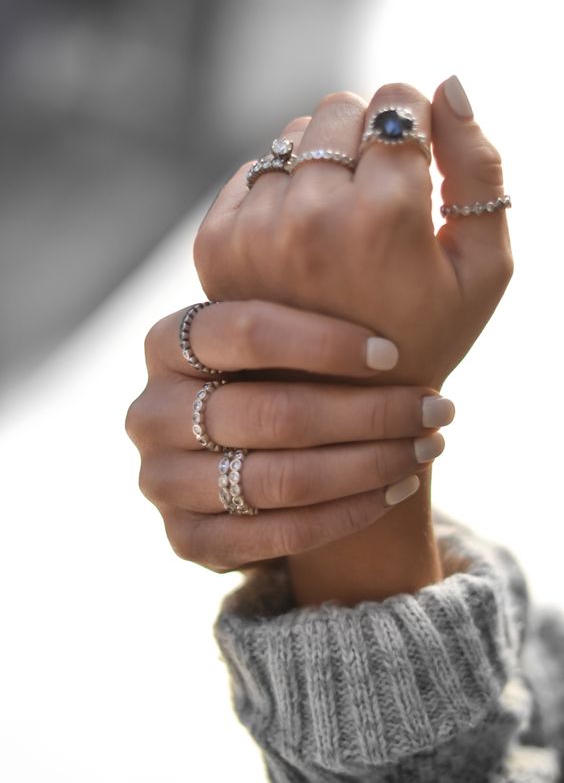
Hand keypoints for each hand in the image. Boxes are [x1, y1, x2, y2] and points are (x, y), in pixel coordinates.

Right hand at [125, 301, 453, 570]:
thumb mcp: (274, 332)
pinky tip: (396, 491)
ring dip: (367, 466)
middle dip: (370, 414)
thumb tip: (383, 258)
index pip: (244, 330)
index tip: (395, 353)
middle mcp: (151, 410)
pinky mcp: (183, 537)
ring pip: (277, 479)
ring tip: (425, 447)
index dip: (324, 342)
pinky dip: (346, 516)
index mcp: (168, 343)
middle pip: (271, 413)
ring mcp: (160, 479)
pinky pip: (272, 537)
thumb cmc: (272, 374)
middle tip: (436, 408)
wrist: (241, 453)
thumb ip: (305, 301)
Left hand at [194, 78, 512, 387]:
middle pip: (343, 107)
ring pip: (295, 134)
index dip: (416, 127)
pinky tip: (302, 241)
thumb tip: (448, 85)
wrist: (341, 407)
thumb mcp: (484, 267)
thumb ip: (480, 169)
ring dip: (323, 162)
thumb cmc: (425, 335)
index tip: (415, 166)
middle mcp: (310, 214)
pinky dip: (281, 189)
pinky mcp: (215, 241)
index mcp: (383, 217)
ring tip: (341, 228)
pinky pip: (254, 168)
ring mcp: (256, 228)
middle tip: (378, 203)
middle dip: (368, 139)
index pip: (398, 101)